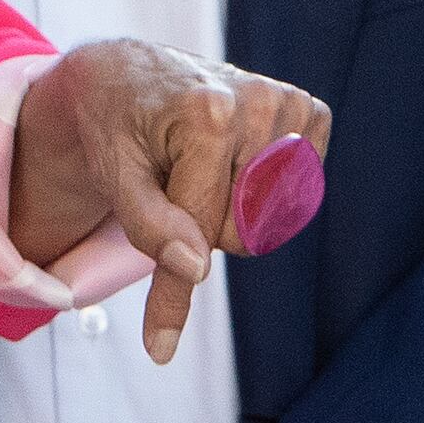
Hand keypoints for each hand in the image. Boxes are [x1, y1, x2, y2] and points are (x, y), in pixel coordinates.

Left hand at [8, 43, 332, 360]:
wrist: (128, 75)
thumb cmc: (116, 129)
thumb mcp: (114, 176)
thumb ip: (150, 225)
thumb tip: (194, 269)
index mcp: (208, 115)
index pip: (203, 230)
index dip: (174, 291)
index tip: (161, 346)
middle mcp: (258, 101)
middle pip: (244, 229)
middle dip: (205, 227)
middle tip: (173, 186)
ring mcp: (289, 103)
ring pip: (271, 217)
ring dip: (234, 208)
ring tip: (200, 166)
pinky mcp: (309, 110)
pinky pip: (300, 187)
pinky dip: (266, 189)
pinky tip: (236, 157)